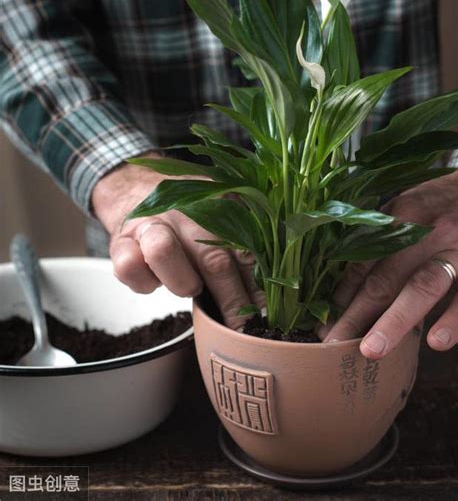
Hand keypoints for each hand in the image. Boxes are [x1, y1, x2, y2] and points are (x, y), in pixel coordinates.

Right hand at [91, 152, 263, 328]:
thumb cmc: (186, 218)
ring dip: (183, 282)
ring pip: (163, 251)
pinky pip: (129, 268)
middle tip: (241, 327)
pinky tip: (155, 282)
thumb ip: (244, 244)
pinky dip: (144, 283)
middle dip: (231, 300)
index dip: (257, 285)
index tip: (268, 312)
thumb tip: (278, 288)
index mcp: (218, 203)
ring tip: (191, 289)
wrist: (136, 190)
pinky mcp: (119, 240)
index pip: (245, 247)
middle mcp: (184, 210)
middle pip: (212, 256)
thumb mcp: (218, 220)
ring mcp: (150, 223)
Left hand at [320, 169, 457, 357]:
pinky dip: (454, 319)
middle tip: (333, 344)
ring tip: (371, 350)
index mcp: (401, 215)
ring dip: (395, 320)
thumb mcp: (410, 207)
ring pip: (423, 286)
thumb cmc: (443, 203)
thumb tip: (346, 281)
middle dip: (356, 314)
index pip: (364, 258)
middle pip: (386, 276)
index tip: (324, 321)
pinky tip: (436, 342)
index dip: (342, 292)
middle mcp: (427, 232)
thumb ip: (382, 237)